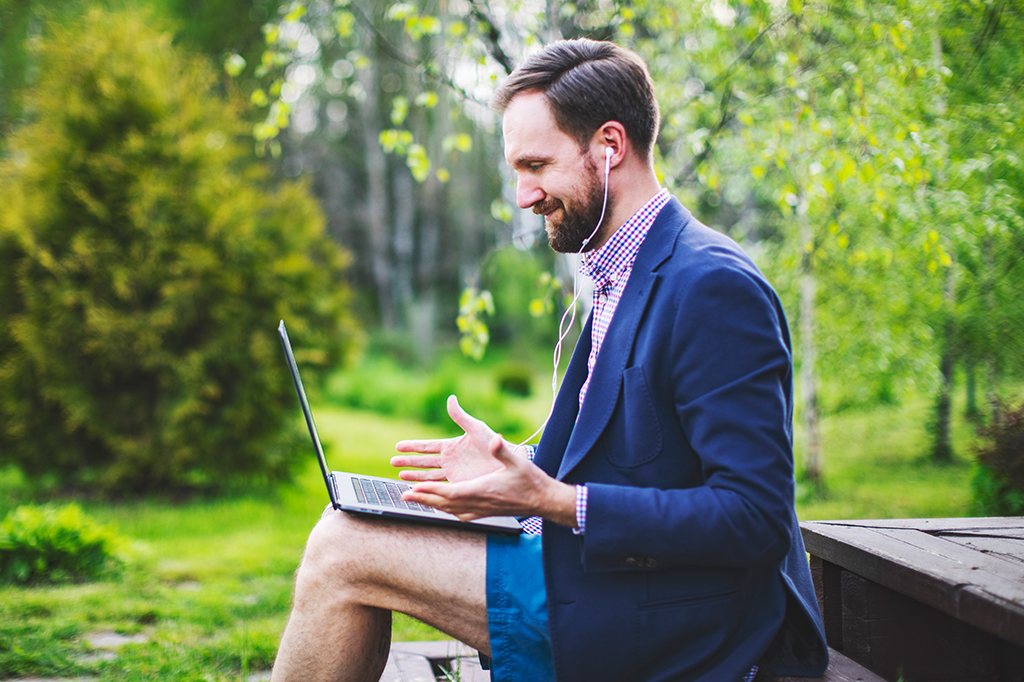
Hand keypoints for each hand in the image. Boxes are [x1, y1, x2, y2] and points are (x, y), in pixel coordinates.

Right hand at [392, 395, 514, 483]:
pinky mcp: (458, 484)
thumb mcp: (475, 428)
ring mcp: (453, 473)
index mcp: (451, 445)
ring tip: (400, 476)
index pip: (427, 446)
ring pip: (428, 474)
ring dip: (414, 475)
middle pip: (423, 461)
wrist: (506, 462)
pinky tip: (417, 489)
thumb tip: (451, 399)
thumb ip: (460, 416)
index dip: (412, 446)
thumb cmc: (493, 443)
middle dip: (408, 461)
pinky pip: (439, 486)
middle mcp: (449, 459)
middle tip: (393, 461)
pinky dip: (427, 488)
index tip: (398, 446)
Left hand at [400, 432, 577, 526]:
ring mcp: (482, 510)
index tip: (415, 488)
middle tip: (404, 495)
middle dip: (423, 499)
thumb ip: (502, 450)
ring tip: (417, 501)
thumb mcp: (517, 461)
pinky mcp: (486, 513)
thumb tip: (494, 439)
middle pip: (445, 503)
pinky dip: (448, 512)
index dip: (431, 491)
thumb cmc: (531, 480)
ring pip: (451, 510)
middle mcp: (479, 503)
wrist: (543, 500)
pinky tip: (443, 510)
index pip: (450, 493)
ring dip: (432, 505)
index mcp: (482, 490)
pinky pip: (461, 515)